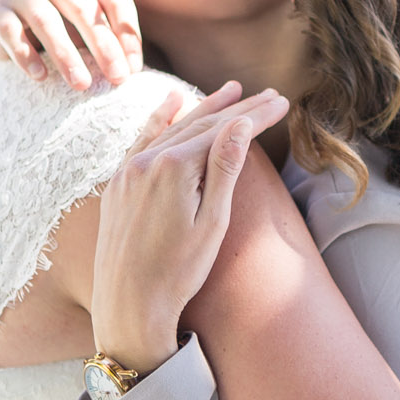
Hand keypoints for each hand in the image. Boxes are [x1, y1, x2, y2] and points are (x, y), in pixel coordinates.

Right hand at [0, 0, 142, 89]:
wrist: (11, 26)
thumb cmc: (66, 26)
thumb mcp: (92, 27)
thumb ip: (113, 38)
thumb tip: (132, 67)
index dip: (126, 32)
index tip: (134, 68)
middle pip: (81, 6)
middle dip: (103, 46)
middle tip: (117, 79)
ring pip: (45, 19)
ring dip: (66, 55)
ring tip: (82, 84)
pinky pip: (11, 31)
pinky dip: (26, 55)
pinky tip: (41, 76)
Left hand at [91, 82, 287, 374]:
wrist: (128, 308)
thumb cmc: (177, 274)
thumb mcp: (212, 222)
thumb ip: (224, 169)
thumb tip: (240, 124)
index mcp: (172, 168)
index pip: (223, 131)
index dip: (256, 115)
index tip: (282, 102)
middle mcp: (145, 162)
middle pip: (199, 125)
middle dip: (236, 108)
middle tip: (268, 94)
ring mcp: (127, 173)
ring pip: (171, 130)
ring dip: (202, 109)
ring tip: (230, 91)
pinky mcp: (117, 187)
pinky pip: (142, 142)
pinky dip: (160, 120)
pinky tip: (172, 103)